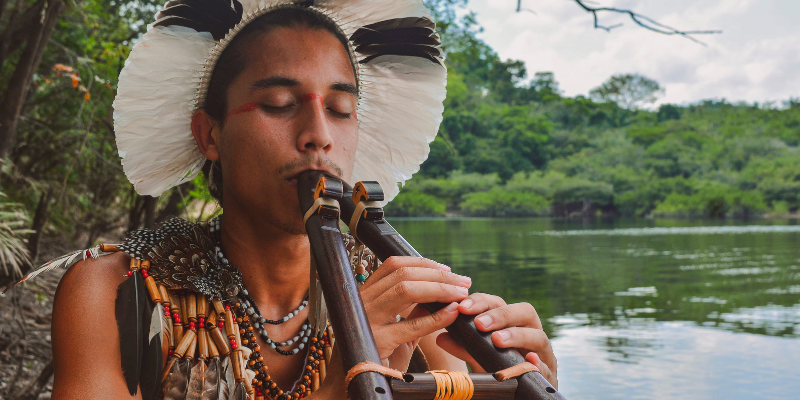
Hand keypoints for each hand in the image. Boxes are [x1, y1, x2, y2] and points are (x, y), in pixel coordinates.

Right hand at [358, 256, 471, 370]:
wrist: (352, 387)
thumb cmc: (374, 359)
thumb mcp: (396, 330)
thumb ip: (413, 312)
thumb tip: (439, 296)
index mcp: (364, 295)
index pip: (393, 265)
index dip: (422, 263)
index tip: (446, 269)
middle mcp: (362, 302)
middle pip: (403, 274)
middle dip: (438, 274)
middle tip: (462, 281)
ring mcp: (367, 320)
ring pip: (406, 290)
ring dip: (440, 288)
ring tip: (460, 293)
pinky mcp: (377, 341)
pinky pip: (412, 324)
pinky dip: (436, 317)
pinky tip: (452, 313)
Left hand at [436, 293, 557, 388]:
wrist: (517, 394)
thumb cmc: (499, 371)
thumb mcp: (478, 359)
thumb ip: (464, 348)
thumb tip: (441, 337)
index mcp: (512, 323)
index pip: (499, 303)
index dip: (482, 302)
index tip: (462, 307)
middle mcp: (531, 333)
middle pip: (525, 312)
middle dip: (502, 315)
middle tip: (480, 324)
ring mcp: (543, 354)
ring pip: (539, 336)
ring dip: (517, 336)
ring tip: (498, 340)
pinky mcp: (550, 375)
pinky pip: (547, 367)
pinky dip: (538, 363)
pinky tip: (529, 360)